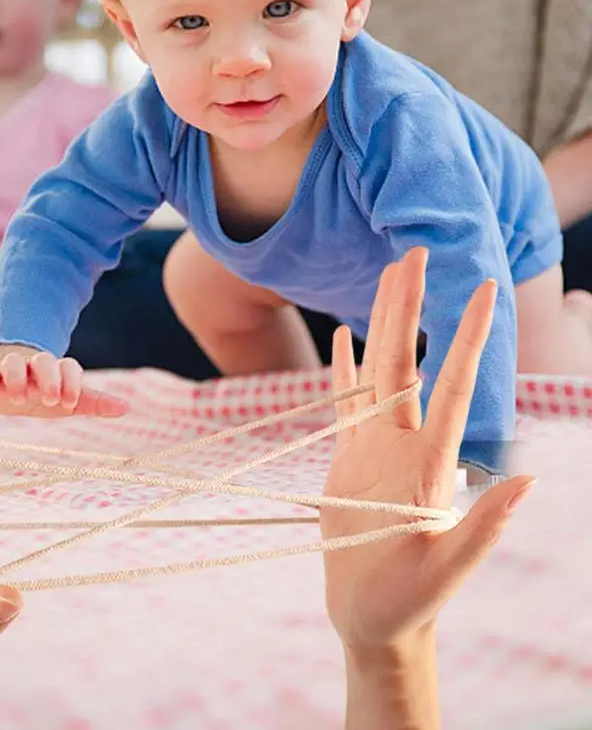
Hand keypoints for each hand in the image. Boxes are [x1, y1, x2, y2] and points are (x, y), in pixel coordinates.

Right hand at [0, 345, 127, 418]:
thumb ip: (93, 402)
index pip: (69, 367)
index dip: (72, 382)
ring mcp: (8, 368)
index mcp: (57, 370)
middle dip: (49, 378)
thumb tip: (126, 408)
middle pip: (43, 360)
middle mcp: (34, 365)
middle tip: (51, 400)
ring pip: (12, 362)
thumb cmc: (45, 394)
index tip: (69, 403)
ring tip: (21, 399)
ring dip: (17, 378)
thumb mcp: (68, 399)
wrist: (11, 386)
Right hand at [321, 248, 534, 654]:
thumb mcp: (443, 574)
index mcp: (429, 463)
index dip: (463, 339)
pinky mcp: (347, 460)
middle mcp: (403, 444)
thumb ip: (481, 530)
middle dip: (410, 308)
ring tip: (387, 280)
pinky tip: (344, 337)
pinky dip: (343, 369)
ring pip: (375, 372)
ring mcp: (373, 448)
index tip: (479, 291)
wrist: (372, 617)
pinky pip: (344, 404)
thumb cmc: (408, 603)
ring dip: (379, 324)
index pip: (449, 387)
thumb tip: (528, 483)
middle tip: (415, 254)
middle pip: (404, 362)